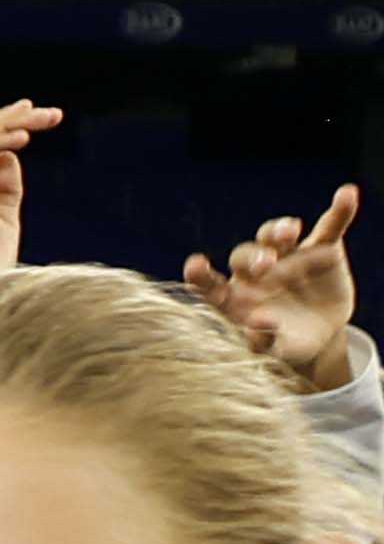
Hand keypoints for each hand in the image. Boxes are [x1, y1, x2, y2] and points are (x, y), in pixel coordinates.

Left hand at [194, 185, 365, 401]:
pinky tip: (347, 195)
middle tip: (265, 264)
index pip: (209, 283)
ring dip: (280, 229)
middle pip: (246, 255)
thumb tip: (260, 325)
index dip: (201, 274)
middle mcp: (255, 270)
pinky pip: (330, 227)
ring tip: (289, 232)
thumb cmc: (283, 343)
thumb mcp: (275, 349)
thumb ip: (264, 340)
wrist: (316, 333)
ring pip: (276, 236)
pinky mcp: (322, 249)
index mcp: (232, 296)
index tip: (196, 265)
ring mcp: (288, 256)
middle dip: (254, 256)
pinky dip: (339, 212)